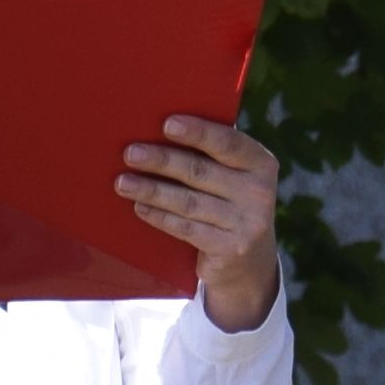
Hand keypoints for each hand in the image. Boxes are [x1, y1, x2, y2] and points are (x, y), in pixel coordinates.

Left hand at [123, 115, 283, 332]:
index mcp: (261, 163)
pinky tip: (140, 207)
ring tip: (123, 182)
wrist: (250, 260)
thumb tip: (158, 131)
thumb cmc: (230, 202)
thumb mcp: (234, 176)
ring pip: (188, 202)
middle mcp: (259, 192)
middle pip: (201, 171)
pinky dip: (159, 216)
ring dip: (152, 190)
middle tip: (130, 154)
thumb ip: (212, 155)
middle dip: (162, 161)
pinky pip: (186, 228)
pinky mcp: (230, 249)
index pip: (228, 143)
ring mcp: (247, 223)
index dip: (198, 132)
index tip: (167, 124)